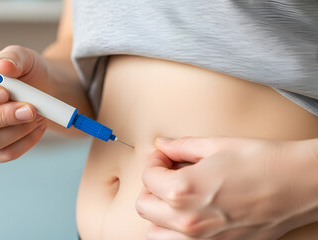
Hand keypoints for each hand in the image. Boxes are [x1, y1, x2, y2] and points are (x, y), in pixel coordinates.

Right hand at [0, 46, 48, 161]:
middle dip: (2, 116)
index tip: (4, 93)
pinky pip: (2, 154)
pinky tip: (37, 127)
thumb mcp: (23, 57)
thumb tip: (3, 66)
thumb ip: (13, 57)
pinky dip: (25, 142)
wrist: (40, 91)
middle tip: (31, 109)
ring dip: (18, 130)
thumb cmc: (24, 71)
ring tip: (38, 115)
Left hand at [136, 137, 317, 239]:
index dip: (154, 162)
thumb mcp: (217, 145)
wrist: (301, 185)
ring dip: (158, 213)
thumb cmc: (263, 162)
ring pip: (155, 232)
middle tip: (168, 174)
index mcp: (182, 190)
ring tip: (175, 196)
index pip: (147, 177)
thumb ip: (181, 146)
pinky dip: (174, 232)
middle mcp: (187, 220)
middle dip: (151, 186)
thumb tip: (162, 144)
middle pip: (143, 206)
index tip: (165, 157)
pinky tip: (189, 214)